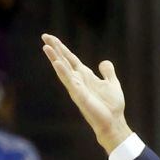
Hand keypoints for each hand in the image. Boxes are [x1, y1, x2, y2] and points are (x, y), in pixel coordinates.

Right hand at [41, 33, 132, 153]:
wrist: (114, 123)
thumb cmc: (112, 107)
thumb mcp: (112, 84)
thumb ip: (108, 72)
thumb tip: (104, 62)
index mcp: (85, 76)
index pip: (71, 59)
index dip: (62, 48)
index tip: (51, 38)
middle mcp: (78, 81)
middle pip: (64, 61)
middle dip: (55, 49)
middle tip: (44, 36)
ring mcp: (77, 88)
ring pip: (63, 70)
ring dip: (55, 58)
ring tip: (46, 47)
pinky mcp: (80, 96)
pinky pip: (70, 82)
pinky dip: (64, 73)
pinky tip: (57, 63)